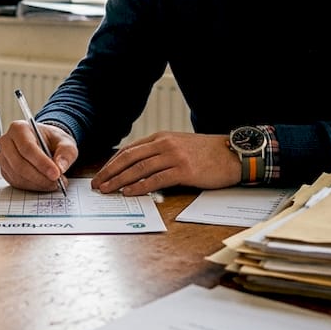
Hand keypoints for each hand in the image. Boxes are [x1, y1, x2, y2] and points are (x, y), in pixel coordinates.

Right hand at [0, 120, 77, 191]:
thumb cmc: (52, 141)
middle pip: (19, 164)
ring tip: (54, 183)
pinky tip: (44, 184)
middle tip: (57, 182)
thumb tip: (60, 167)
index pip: (27, 148)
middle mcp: (6, 142)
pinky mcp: (5, 171)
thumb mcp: (65, 142)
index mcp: (19, 128)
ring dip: (37, 183)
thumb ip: (66, 152)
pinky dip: (32, 186)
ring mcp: (3, 157)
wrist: (45, 144)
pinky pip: (16, 183)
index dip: (42, 163)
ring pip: (17, 176)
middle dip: (40, 177)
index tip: (56, 174)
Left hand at [91, 132, 237, 195]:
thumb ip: (160, 152)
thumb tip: (138, 167)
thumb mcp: (179, 145)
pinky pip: (156, 179)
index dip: (113, 163)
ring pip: (139, 169)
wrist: (233, 154)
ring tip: (107, 190)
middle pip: (129, 158)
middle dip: (110, 172)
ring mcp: (174, 156)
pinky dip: (140, 186)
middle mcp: (165, 144)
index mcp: (161, 137)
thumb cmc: (207, 153)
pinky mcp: (184, 170)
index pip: (130, 150)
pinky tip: (129, 192)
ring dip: (120, 180)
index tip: (102, 173)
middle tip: (97, 184)